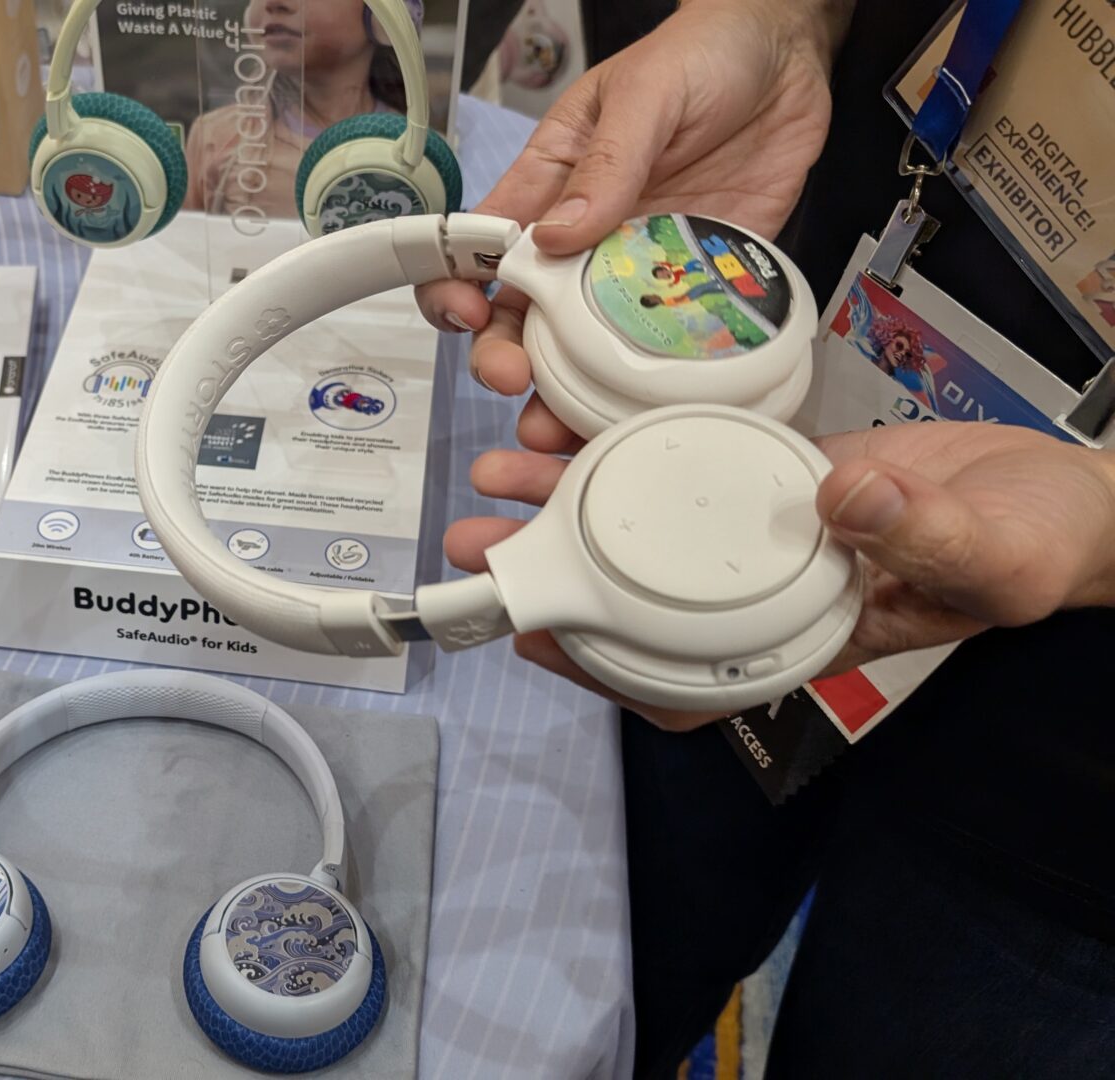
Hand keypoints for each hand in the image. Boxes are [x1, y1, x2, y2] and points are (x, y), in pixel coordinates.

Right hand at [417, 0, 841, 451]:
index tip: (466, 315)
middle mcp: (585, 237)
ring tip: (564, 421)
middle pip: (526, 314)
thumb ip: (605, 164)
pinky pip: (669, 339)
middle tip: (513, 381)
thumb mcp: (643, 96)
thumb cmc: (700, 55)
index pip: (481, 247)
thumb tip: (557, 235)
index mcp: (549, 185)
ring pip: (590, 344)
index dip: (458, 288)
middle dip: (507, 356)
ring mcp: (638, 266)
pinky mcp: (696, 281)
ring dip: (571, 388)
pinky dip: (654, 378)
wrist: (789, 55)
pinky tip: (646, 404)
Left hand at [453, 422, 1114, 729]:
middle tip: (483, 542)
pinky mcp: (773, 472)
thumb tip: (843, 499)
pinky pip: (688, 457)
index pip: (679, 679)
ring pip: (643, 523)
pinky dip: (634, 439)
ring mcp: (759, 531)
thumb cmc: (1036, 548)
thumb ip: (921, 535)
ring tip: (507, 466)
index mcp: (800, 637)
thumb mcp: (992, 554)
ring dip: (570, 497)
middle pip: (632, 597)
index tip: (533, 634)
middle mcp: (761, 592)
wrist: (1063, 496)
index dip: (597, 668)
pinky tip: (584, 415)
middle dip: (551, 572)